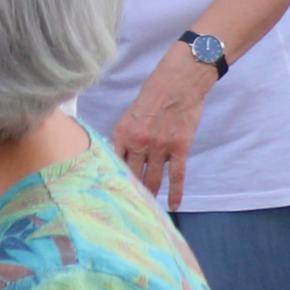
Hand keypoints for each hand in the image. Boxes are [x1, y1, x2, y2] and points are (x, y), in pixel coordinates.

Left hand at [113, 45, 213, 203]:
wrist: (180, 81)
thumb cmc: (154, 93)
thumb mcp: (130, 113)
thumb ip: (125, 135)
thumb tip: (121, 157)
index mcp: (122, 133)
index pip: (112, 163)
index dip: (110, 180)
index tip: (108, 195)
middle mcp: (139, 142)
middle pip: (131, 175)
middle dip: (129, 192)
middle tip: (127, 208)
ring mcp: (160, 146)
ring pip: (153, 178)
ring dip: (150, 194)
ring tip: (147, 208)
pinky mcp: (180, 147)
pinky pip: (177, 175)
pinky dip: (176, 192)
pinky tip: (174, 205)